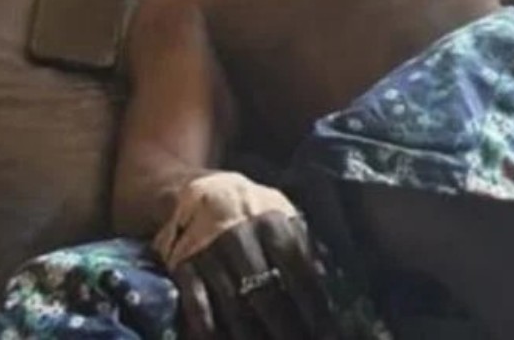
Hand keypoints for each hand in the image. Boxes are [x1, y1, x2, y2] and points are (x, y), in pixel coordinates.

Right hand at [154, 172, 337, 339]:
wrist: (195, 189)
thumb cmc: (250, 208)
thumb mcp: (281, 212)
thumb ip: (304, 242)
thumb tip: (329, 278)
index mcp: (270, 221)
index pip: (297, 269)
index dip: (314, 306)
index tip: (328, 333)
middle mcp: (239, 235)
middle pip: (266, 293)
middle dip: (286, 328)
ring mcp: (209, 252)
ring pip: (233, 305)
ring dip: (252, 336)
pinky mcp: (184, 266)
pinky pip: (197, 305)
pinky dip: (210, 330)